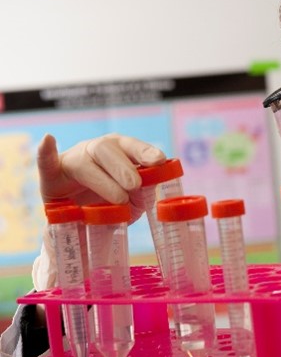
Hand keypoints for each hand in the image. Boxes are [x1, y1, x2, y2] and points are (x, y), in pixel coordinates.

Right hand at [32, 133, 164, 289]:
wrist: (77, 216)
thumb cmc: (110, 201)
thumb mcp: (131, 200)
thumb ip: (141, 196)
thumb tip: (147, 196)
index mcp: (120, 151)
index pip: (133, 146)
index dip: (145, 152)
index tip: (159, 160)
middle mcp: (96, 150)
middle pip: (108, 150)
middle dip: (124, 168)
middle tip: (135, 185)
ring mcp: (73, 160)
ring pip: (85, 162)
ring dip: (103, 180)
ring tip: (119, 198)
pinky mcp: (51, 175)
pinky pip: (46, 162)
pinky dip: (45, 152)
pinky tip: (48, 139)